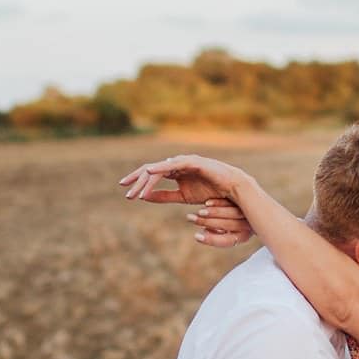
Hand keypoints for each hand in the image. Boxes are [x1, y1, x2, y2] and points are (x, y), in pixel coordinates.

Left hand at [118, 154, 249, 206]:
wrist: (231, 188)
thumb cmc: (210, 191)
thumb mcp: (183, 197)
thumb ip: (164, 196)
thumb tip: (145, 197)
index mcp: (174, 171)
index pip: (151, 174)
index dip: (137, 182)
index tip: (126, 193)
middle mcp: (177, 164)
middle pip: (151, 170)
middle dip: (137, 181)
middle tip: (126, 194)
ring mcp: (184, 161)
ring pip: (160, 169)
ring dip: (147, 181)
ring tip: (138, 193)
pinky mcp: (192, 161)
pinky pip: (173, 164)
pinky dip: (160, 168)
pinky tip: (150, 173)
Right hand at [187, 197, 254, 248]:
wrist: (250, 197)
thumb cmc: (232, 218)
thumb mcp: (226, 227)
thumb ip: (216, 232)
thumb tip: (201, 234)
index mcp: (243, 235)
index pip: (228, 240)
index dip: (212, 240)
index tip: (196, 236)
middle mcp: (248, 224)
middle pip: (228, 225)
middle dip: (208, 223)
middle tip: (191, 219)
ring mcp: (249, 210)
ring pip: (232, 213)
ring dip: (214, 213)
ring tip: (199, 212)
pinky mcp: (247, 197)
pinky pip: (234, 200)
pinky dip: (220, 203)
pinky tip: (207, 203)